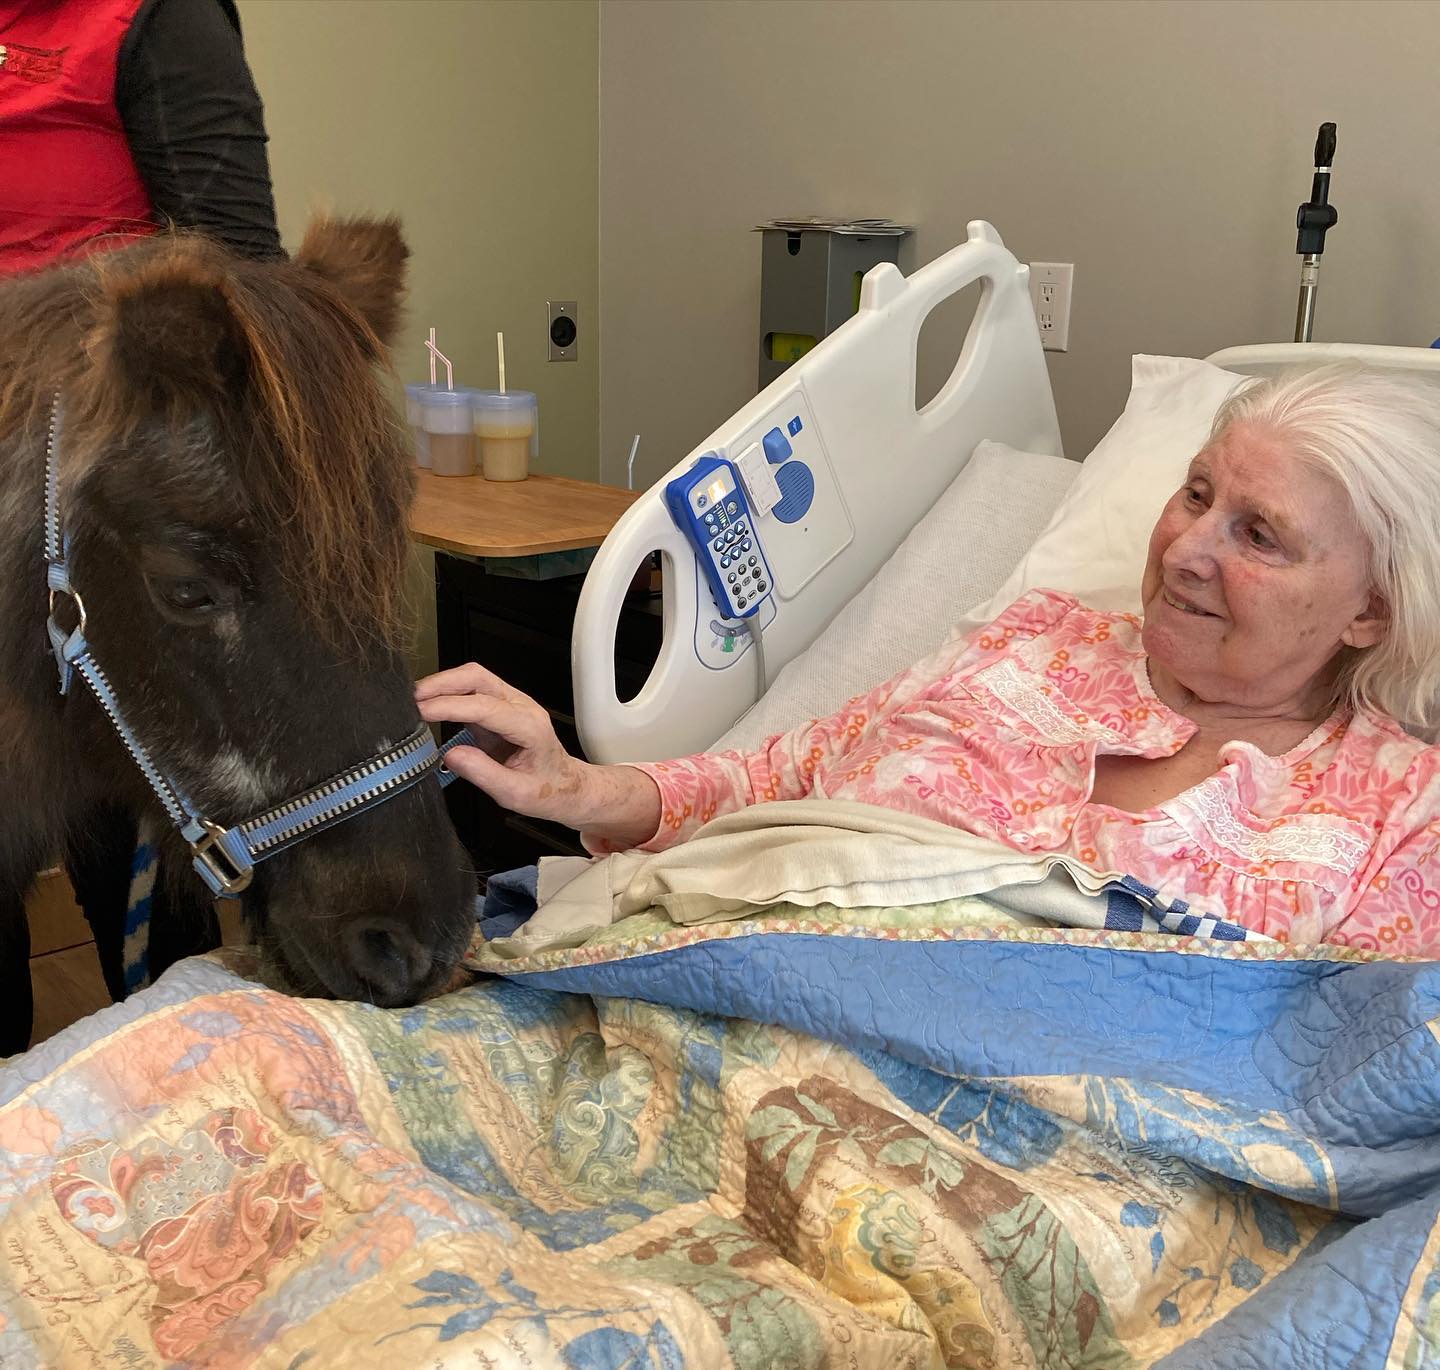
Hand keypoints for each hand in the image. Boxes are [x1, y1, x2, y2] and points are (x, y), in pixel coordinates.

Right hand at [414, 663, 661, 847]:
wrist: (567, 786)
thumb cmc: (546, 791)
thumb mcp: (515, 794)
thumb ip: (484, 774)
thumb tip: (450, 755)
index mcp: (529, 727)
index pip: (484, 706)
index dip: (449, 706)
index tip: (420, 712)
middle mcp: (521, 707)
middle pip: (478, 678)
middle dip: (442, 684)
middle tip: (410, 700)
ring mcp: (511, 703)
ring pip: (474, 678)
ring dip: (443, 685)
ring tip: (414, 702)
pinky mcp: (500, 707)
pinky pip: (472, 691)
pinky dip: (448, 694)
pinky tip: (429, 707)